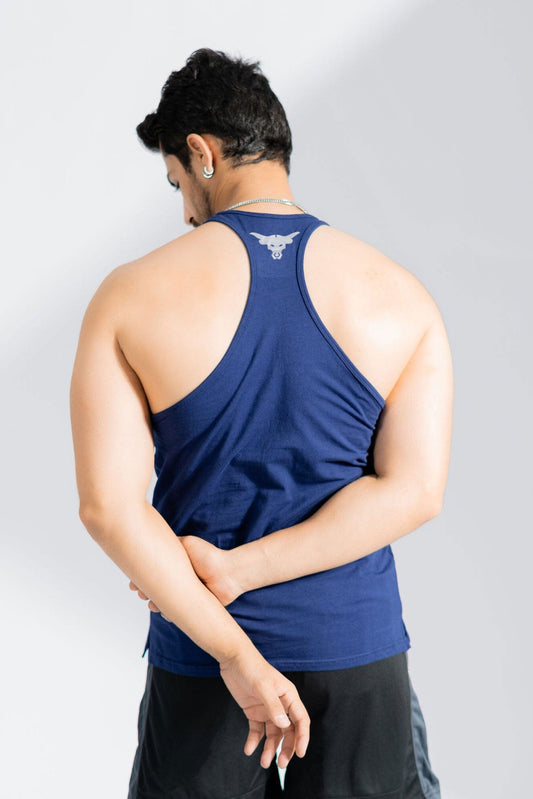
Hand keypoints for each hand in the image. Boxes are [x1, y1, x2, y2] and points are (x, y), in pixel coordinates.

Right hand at [128, 535, 242, 612]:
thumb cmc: (208, 556)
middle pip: (153, 589)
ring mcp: (182, 595)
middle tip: (140, 593)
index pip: (151, 572)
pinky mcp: (189, 608)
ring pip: (161, 602)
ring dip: (154, 604)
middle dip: (143, 592)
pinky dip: (167, 613)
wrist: (227, 573)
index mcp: (173, 566)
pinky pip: (174, 613)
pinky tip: (164, 610)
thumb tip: (151, 540)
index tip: (132, 582)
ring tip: (152, 603)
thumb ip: (168, 543)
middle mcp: (176, 581)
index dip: (139, 577)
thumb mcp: (186, 544)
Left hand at [219, 646, 309, 769]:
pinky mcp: (254, 712)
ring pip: (273, 734)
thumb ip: (273, 706)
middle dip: (286, 748)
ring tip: (263, 763)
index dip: (302, 737)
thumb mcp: (263, 686)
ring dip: (270, 748)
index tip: (300, 754)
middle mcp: (281, 705)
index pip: (301, 720)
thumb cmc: (252, 668)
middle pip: (288, 731)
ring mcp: (267, 709)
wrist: (233, 658)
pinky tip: (249, 750)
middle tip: (281, 765)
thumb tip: (285, 726)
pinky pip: (257, 730)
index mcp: (289, 696)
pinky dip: (254, 741)